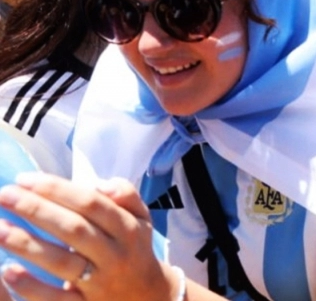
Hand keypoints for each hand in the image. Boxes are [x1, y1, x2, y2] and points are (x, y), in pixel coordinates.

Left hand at [0, 173, 178, 300]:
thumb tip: (99, 184)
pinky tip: (8, 272)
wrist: (147, 297)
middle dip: (37, 210)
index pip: (91, 203)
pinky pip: (56, 299)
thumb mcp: (141, 219)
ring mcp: (101, 283)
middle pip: (74, 229)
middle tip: (4, 195)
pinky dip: (32, 287)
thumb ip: (125, 196)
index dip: (57, 189)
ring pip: (62, 262)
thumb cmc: (133, 249)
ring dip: (27, 245)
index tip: (24, 179)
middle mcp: (116, 255)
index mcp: (129, 229)